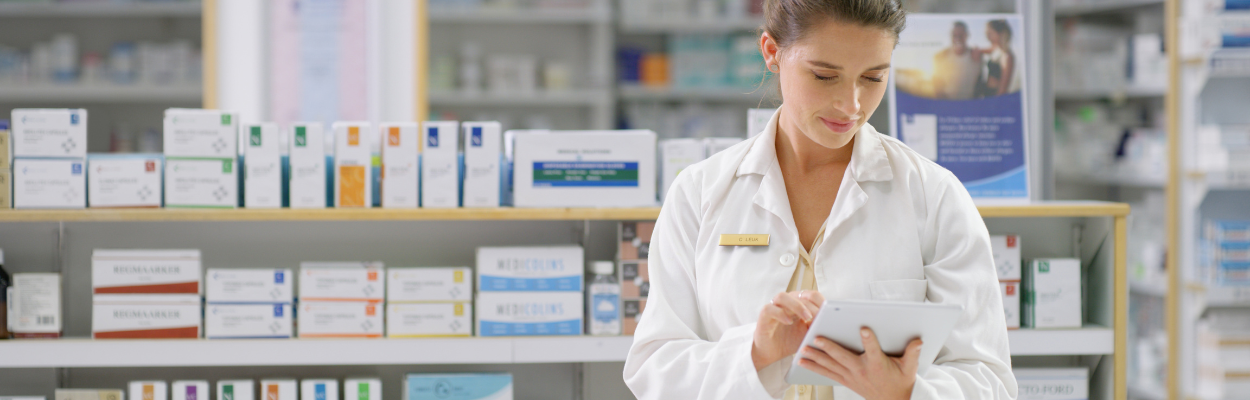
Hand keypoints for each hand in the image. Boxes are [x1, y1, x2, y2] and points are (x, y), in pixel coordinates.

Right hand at [751, 290, 824, 370]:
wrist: (772, 353)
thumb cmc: (790, 341)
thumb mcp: (809, 334)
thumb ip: (818, 326)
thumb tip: (832, 323)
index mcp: (800, 304)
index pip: (813, 296)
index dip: (821, 303)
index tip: (829, 314)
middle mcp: (787, 302)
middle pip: (802, 294)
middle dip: (813, 306)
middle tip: (820, 318)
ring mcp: (775, 307)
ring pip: (784, 296)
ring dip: (797, 305)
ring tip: (806, 317)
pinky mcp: (764, 315)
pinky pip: (770, 308)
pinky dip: (780, 313)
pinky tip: (788, 321)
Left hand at [797, 328, 921, 399]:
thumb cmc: (901, 382)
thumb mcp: (910, 368)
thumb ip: (912, 353)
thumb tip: (919, 340)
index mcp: (878, 365)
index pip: (874, 350)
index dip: (869, 340)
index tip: (864, 328)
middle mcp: (862, 371)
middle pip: (843, 357)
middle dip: (829, 348)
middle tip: (816, 338)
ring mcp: (851, 377)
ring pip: (831, 366)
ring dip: (815, 358)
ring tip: (801, 350)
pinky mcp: (845, 380)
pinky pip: (827, 373)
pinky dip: (814, 367)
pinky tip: (802, 362)